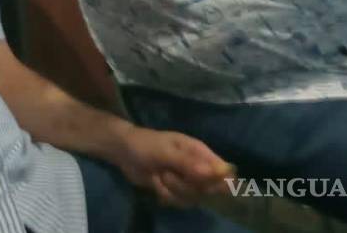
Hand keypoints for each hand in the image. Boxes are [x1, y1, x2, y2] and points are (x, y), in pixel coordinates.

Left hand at [114, 125, 235, 206]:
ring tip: (159, 175)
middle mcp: (197, 167)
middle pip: (208, 188)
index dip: (219, 180)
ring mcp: (187, 180)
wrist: (124, 152)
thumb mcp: (165, 152)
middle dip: (187, 185)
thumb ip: (188, 163)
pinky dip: (165, 194)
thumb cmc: (146, 145)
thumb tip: (215, 173)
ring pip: (193, 197)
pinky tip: (156, 183)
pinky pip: (179, 202)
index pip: (222, 169)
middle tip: (168, 174)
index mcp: (199, 151)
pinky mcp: (176, 191)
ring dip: (173, 190)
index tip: (205, 184)